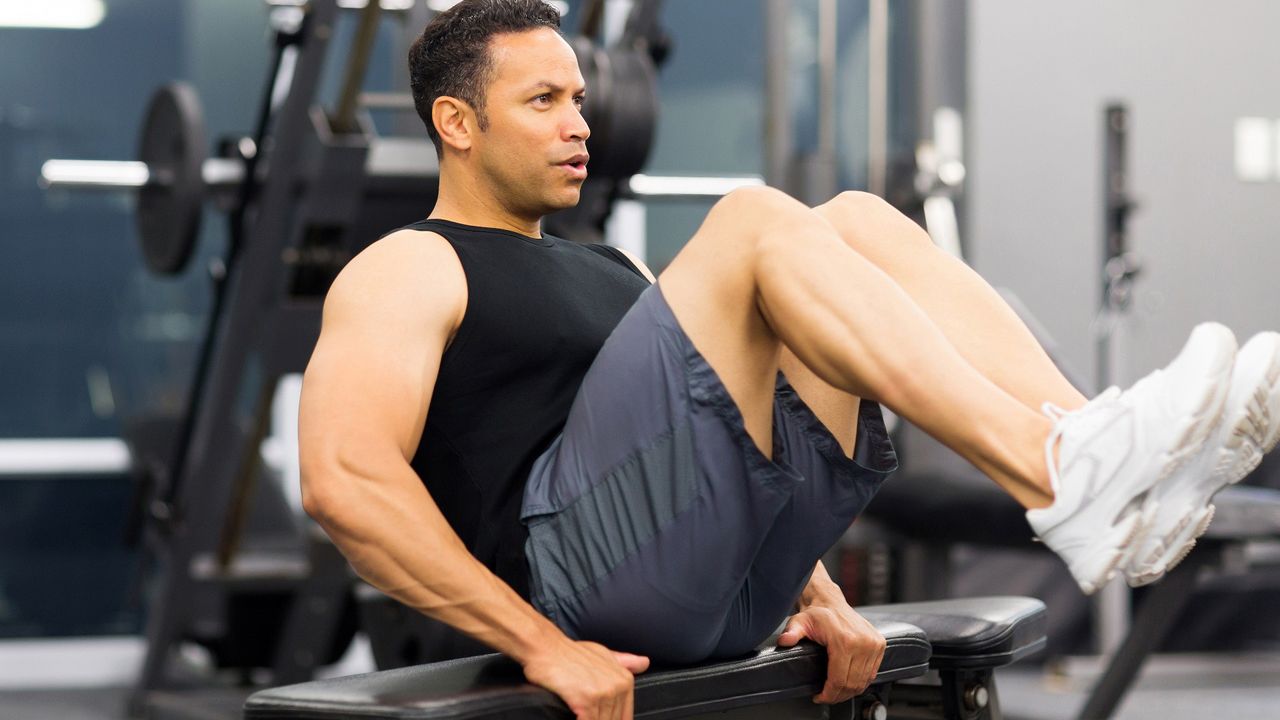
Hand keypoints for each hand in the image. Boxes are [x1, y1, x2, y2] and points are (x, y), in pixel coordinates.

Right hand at [522, 638, 649, 719]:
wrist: (545, 647)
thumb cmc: (569, 653)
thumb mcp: (602, 653)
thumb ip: (624, 662)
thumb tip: (645, 663)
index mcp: (624, 680)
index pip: (625, 717)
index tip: (599, 716)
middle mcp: (618, 686)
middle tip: (590, 714)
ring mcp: (604, 693)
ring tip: (582, 715)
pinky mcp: (587, 700)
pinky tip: (576, 717)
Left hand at [776, 602, 885, 702]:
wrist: (831, 602)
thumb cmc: (816, 614)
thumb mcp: (799, 623)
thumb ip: (792, 633)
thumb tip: (784, 641)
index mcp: (845, 640)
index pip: (839, 680)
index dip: (828, 694)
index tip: (819, 697)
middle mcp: (863, 642)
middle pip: (852, 684)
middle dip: (837, 696)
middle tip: (825, 696)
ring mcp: (873, 644)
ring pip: (863, 681)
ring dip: (849, 691)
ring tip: (835, 691)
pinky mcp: (879, 644)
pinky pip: (871, 673)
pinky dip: (860, 682)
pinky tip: (848, 682)